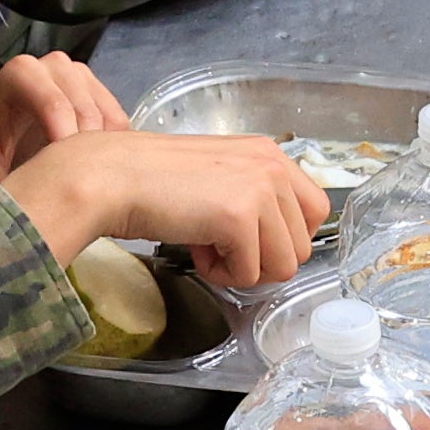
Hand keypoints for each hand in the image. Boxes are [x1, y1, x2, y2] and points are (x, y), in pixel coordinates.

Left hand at [0, 53, 127, 186]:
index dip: (64, 146)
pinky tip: (97, 171)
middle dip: (85, 151)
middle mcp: (52, 65)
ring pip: (107, 113)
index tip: (62, 182)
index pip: (55, 106)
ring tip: (87, 182)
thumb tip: (42, 217)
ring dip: (103, 149)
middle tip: (76, 188)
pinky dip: (111, 145)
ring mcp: (75, 74)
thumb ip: (10, 186)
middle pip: (86, 109)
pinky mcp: (91, 89)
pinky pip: (114, 118)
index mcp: (20, 74)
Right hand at [5, 128, 330, 290]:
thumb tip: (275, 243)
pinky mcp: (239, 218)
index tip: (247, 239)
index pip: (316, 211)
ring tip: (207, 247)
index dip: (284, 238)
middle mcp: (273, 167)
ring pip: (283, 266)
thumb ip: (253, 196)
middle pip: (302, 246)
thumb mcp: (219, 176)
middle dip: (262, 259)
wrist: (112, 177)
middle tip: (220, 244)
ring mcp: (259, 191)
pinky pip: (249, 274)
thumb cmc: (154, 181)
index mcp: (271, 155)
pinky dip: (220, 273)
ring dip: (243, 269)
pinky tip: (195, 249)